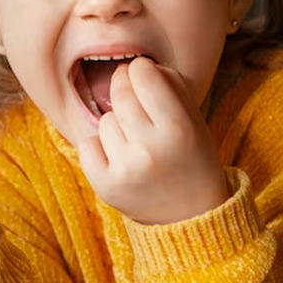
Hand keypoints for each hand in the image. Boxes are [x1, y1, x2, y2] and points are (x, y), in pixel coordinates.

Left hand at [78, 56, 228, 224]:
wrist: (191, 216)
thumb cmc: (191, 158)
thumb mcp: (195, 119)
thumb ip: (172, 85)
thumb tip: (137, 66)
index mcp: (178, 128)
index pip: (144, 74)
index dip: (142, 70)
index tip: (145, 78)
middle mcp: (151, 148)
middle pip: (120, 92)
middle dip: (125, 90)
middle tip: (136, 104)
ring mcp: (125, 169)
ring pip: (104, 119)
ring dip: (116, 125)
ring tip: (136, 143)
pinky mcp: (105, 186)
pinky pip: (87, 144)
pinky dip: (100, 148)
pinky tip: (120, 158)